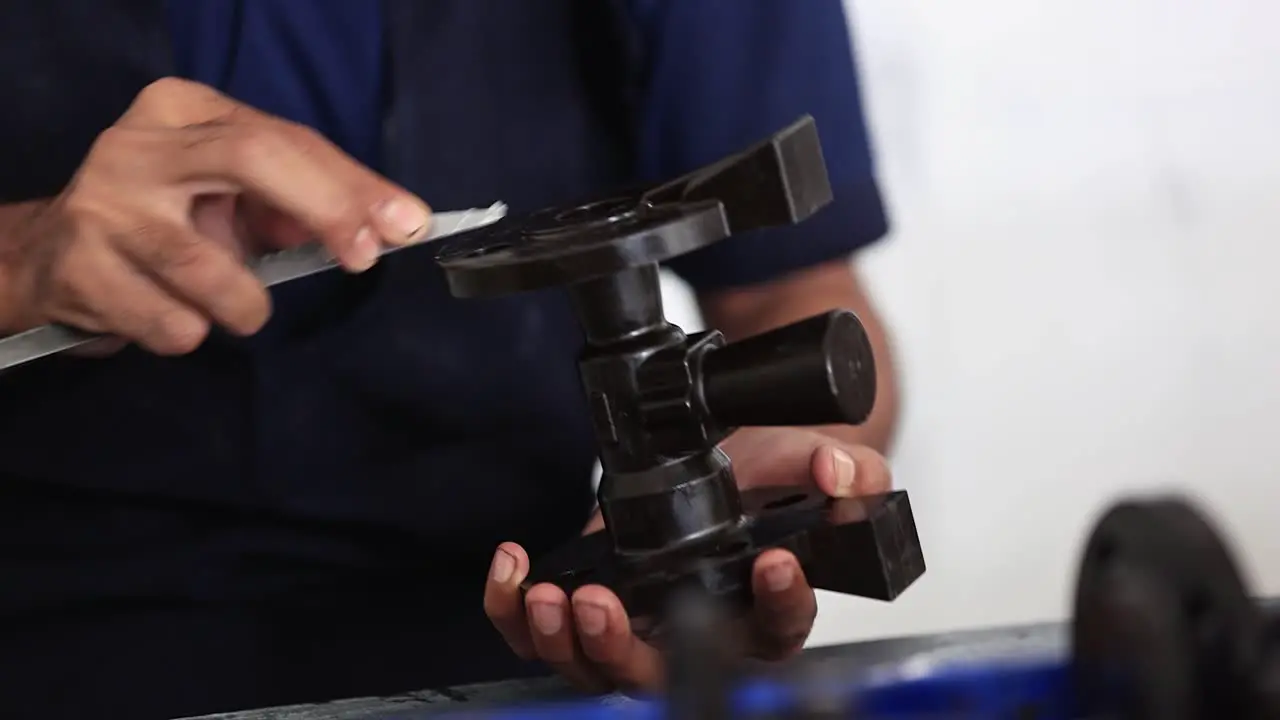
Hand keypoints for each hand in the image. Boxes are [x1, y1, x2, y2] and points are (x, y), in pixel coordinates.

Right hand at [0, 77, 432, 353]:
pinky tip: (169, 314)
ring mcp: (102, 203)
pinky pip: (174, 324)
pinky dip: (191, 333)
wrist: (50, 260)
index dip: (350, 184)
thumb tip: (391, 226)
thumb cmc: (167, 224)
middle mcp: (138, 145)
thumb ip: (305, 204)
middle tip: (361, 258)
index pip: (284, 138)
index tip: (405, 225)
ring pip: (213, 269)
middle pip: (252, 158)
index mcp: (184, 111)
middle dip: (326, 208)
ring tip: (231, 306)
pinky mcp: (79, 267)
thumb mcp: (232, 198)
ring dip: (245, 306)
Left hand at [483, 427, 891, 692]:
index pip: (779, 627)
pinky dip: (514, 611)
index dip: (779, 604)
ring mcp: (642, 626)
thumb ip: (845, 471)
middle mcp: (702, 635)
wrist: (728, 461)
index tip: (770, 565)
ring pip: (598, 669)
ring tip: (550, 596)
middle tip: (605, 604)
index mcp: (764, 613)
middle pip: (664, 675)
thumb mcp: (809, 463)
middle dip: (625, 650)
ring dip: (566, 642)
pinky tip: (515, 569)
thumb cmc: (769, 479)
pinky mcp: (593, 604)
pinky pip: (545, 635)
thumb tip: (842, 474)